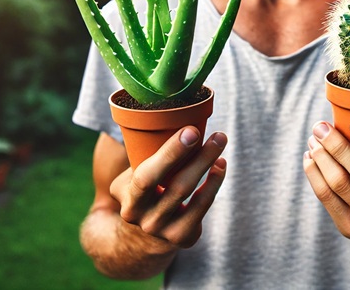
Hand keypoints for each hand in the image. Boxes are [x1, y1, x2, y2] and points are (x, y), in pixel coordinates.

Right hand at [110, 127, 226, 248]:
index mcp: (128, 200)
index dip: (170, 154)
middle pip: (178, 186)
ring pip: (194, 195)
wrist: (141, 233)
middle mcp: (145, 220)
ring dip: (211, 166)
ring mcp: (165, 231)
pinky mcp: (183, 237)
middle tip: (218, 135)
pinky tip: (220, 165)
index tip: (191, 130)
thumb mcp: (131, 175)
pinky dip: (214, 183)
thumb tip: (166, 113)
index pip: (147, 177)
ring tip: (220, 142)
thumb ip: (143, 155)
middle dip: (201, 157)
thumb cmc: (142, 190)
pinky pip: (203, 206)